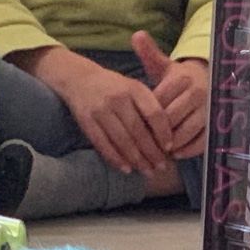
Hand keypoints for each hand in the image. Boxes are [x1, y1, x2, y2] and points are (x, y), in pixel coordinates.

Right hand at [45, 52, 174, 175]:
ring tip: (147, 171)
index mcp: (134, 88)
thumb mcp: (133, 88)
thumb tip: (166, 138)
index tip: (170, 148)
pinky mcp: (86, 120)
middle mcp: (117, 98)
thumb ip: (148, 107)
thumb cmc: (114, 87)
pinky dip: (115, 158)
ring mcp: (100, 110)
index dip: (163, 133)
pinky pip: (103, 143)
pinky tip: (126, 168)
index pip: (154, 113)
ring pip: (122, 140)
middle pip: (138, 130)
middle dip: (152, 152)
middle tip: (161, 167)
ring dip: (136, 159)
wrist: (79, 78)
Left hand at [132, 32, 208, 157]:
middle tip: (142, 142)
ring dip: (170, 143)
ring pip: (186, 131)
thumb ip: (149, 53)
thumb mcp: (163, 64)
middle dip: (155, 132)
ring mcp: (208, 111)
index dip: (145, 114)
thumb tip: (136, 34)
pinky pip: (201, 142)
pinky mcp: (215, 125)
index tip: (134, 123)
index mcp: (182, 78)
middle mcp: (198, 93)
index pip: (159, 101)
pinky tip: (174, 153)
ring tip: (156, 150)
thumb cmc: (177, 77)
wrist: (205, 81)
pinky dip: (187, 150)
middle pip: (171, 118)